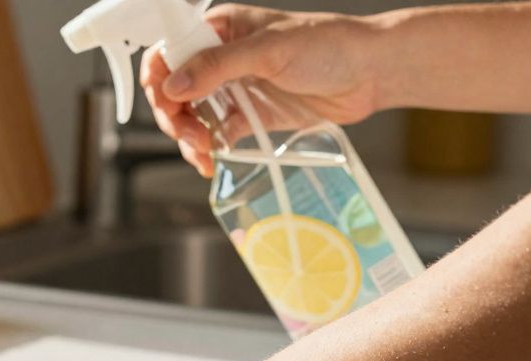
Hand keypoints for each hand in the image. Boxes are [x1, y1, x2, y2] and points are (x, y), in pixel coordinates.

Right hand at [140, 4, 384, 175]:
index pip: (169, 52)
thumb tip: (174, 85)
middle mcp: (220, 58)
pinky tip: (211, 160)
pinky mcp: (247, 116)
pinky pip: (214, 135)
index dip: (160, 79)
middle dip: (174, 115)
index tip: (168, 103)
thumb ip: (218, 66)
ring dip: (188, 137)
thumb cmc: (329, 45)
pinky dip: (207, 150)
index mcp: (220, 30)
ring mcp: (233, 89)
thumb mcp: (269, 50)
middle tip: (190, 134)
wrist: (371, 73)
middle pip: (173, 90)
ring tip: (203, 151)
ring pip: (190, 116)